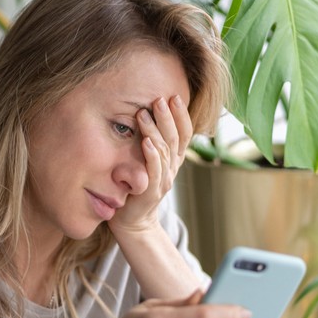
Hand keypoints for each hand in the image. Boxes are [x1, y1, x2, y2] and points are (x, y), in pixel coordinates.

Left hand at [109, 95, 192, 234]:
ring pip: (164, 151)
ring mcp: (163, 180)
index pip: (184, 134)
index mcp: (173, 160)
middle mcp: (172, 168)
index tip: (174, 96)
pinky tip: (145, 142)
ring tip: (144, 114)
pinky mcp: (151, 192)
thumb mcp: (146, 163)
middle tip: (159, 99)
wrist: (133, 221)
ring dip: (154, 131)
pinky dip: (151, 155)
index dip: (181, 115)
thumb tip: (143, 114)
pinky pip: (154, 171)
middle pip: (175, 138)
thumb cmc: (136, 188)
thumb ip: (150, 144)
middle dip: (168, 117)